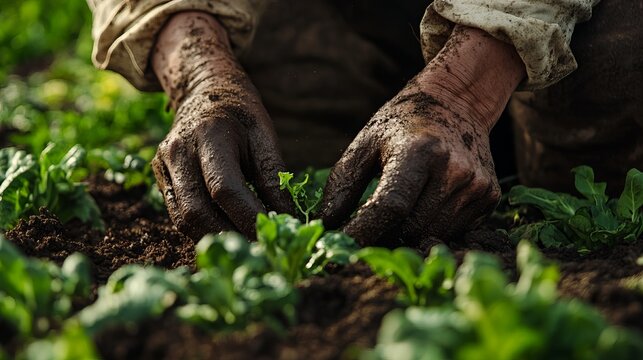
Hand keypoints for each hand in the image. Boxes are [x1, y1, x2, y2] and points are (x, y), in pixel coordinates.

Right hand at [151, 12, 290, 238]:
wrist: (203, 90)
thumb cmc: (240, 112)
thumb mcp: (265, 135)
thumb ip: (274, 177)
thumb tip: (287, 220)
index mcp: (209, 135)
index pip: (225, 189)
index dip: (249, 219)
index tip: (274, 238)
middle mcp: (178, 152)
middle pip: (197, 211)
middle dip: (231, 237)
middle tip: (261, 252)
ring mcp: (163, 165)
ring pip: (184, 219)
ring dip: (215, 239)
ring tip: (246, 249)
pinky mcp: (160, 178)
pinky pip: (179, 214)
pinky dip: (204, 230)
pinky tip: (227, 235)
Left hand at [319, 26, 525, 245]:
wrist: (457, 103)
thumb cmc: (403, 123)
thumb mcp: (367, 142)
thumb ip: (343, 182)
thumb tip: (325, 224)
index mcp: (420, 151)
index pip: (390, 206)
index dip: (363, 231)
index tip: (339, 247)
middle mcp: (454, 170)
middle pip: (410, 228)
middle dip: (382, 238)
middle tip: (363, 233)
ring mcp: (476, 186)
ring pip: (430, 235)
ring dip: (405, 237)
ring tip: (390, 222)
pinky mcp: (489, 198)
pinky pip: (452, 232)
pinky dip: (429, 231)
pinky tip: (420, 210)